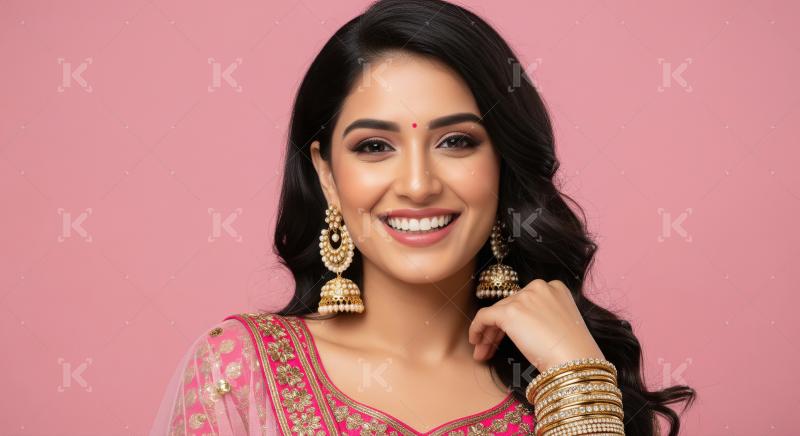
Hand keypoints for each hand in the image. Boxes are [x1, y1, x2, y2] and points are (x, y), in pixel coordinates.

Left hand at [468, 279, 604, 371]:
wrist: (575, 360)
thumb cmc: (574, 351)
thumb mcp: (562, 325)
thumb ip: (544, 317)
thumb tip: (523, 328)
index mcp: (555, 288)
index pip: (526, 301)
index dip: (514, 321)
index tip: (508, 337)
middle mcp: (539, 287)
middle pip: (510, 306)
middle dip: (498, 329)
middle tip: (490, 348)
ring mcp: (524, 297)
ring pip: (497, 312)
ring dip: (488, 333)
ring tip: (482, 352)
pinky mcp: (510, 311)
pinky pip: (484, 316)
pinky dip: (477, 328)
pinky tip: (476, 342)